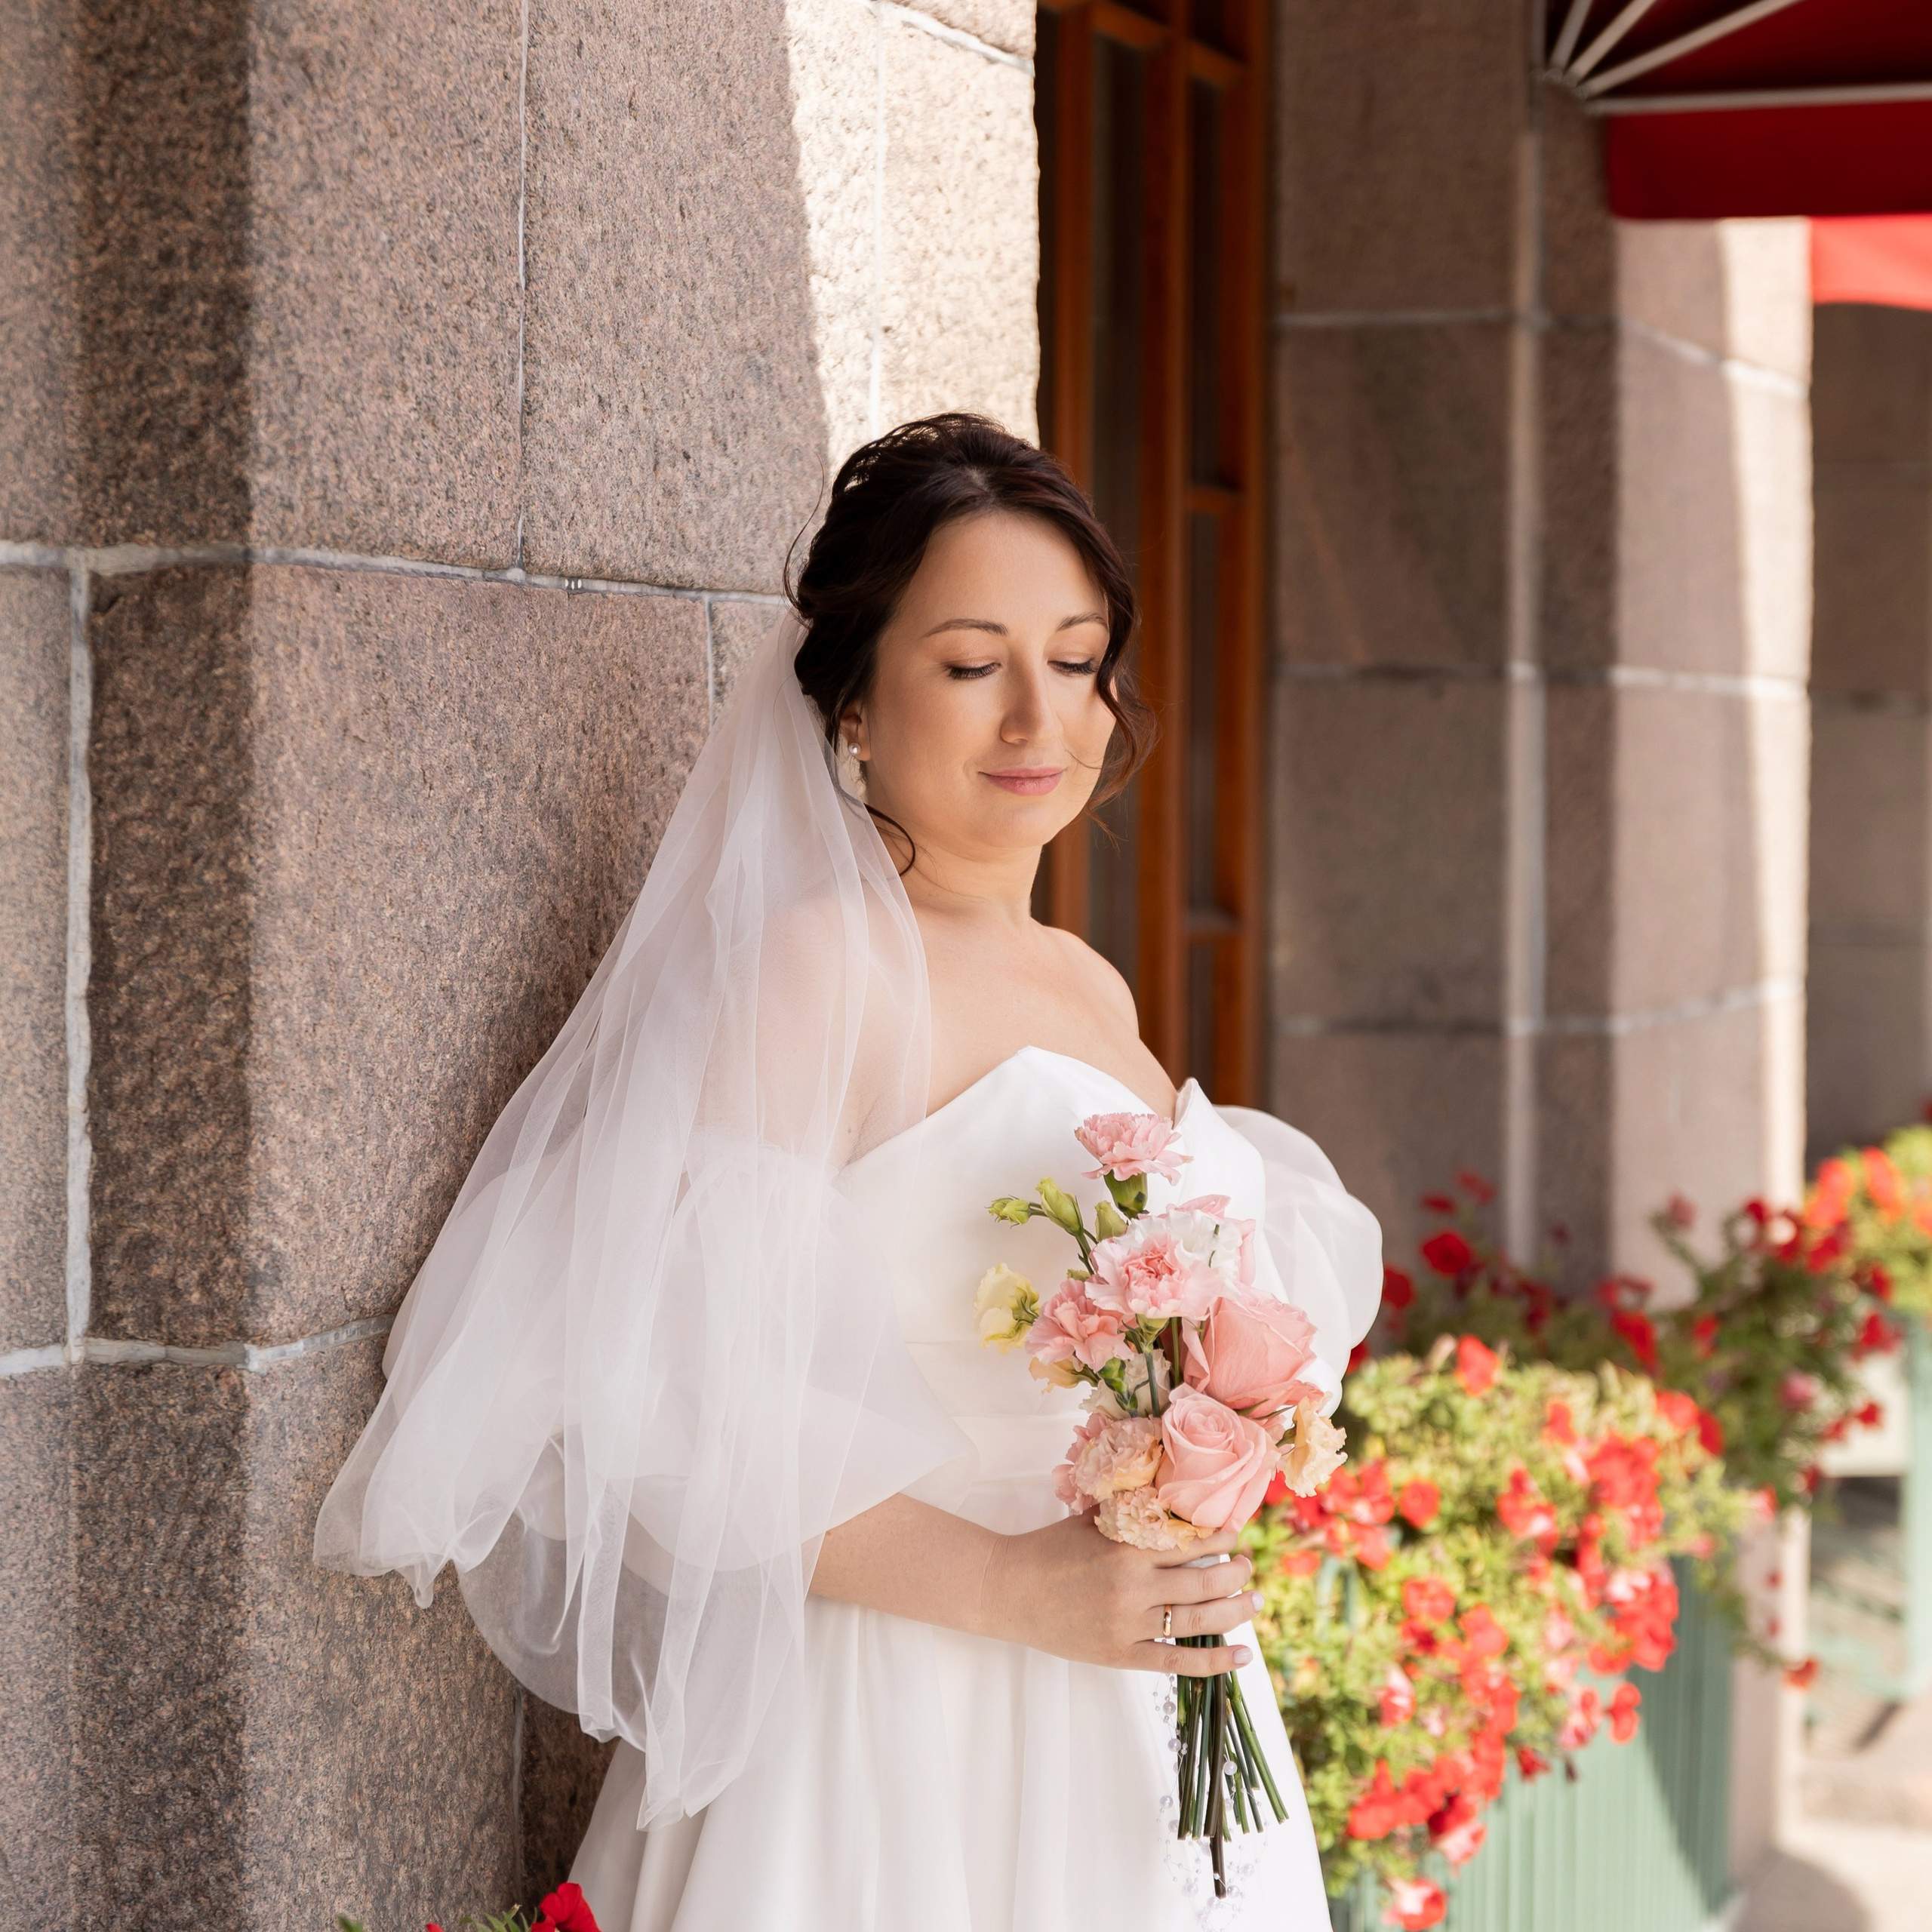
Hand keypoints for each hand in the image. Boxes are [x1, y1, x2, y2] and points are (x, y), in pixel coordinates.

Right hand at [978, 1513, 1259, 1675]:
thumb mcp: (1090, 1520)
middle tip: (1249, 1567)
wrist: (1008, 1590)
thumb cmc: (1049, 1549)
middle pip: (1204, 1582)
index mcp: (1126, 1548)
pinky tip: (1242, 1657)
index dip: (1220, 1539)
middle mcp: (1133, 1587)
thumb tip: (1169, 1492)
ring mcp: (1128, 1625)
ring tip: (1254, 1601)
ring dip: (1235, 1611)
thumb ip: (1129, 1509)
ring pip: (1198, 1621)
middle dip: (1235, 1574)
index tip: (1236, 1535)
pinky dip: (1213, 1661)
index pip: (1190, 1542)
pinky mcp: (1121, 1655)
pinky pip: (1177, 1661)